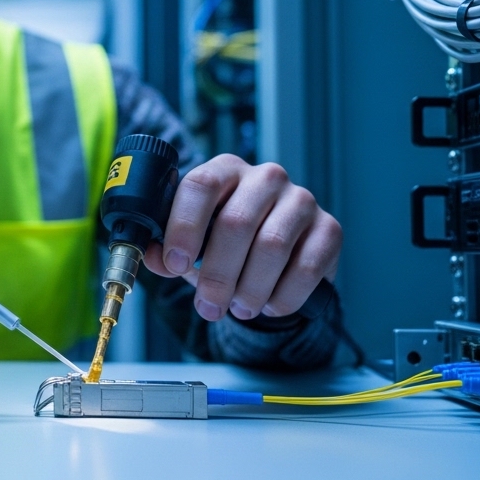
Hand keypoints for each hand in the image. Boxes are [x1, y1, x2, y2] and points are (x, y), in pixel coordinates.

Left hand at [143, 154, 341, 322]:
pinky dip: (283, 296)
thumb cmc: (225, 244)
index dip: (184, 226)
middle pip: (236, 222)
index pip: (201, 185)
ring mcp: (301, 200)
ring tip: (238, 309)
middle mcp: (265, 177)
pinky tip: (269, 305)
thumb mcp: (192, 244)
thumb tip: (151, 257)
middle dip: (217, 273)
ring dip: (250, 289)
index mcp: (225, 170)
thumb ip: (166, 250)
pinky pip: (306, 267)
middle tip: (208, 306)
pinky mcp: (329, 228)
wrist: (280, 258)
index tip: (176, 264)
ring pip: (272, 246)